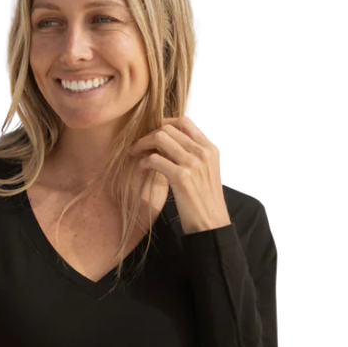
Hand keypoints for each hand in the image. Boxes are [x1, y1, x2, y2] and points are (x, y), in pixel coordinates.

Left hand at [128, 116, 230, 233]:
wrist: (211, 224)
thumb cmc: (204, 201)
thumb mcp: (205, 172)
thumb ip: (192, 155)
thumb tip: (168, 144)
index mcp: (210, 148)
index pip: (184, 122)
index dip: (164, 122)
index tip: (152, 132)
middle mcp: (203, 152)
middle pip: (169, 128)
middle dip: (149, 134)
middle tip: (139, 146)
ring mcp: (193, 163)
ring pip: (160, 138)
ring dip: (143, 144)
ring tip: (136, 154)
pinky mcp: (181, 177)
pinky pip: (155, 159)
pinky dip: (144, 162)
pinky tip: (142, 169)